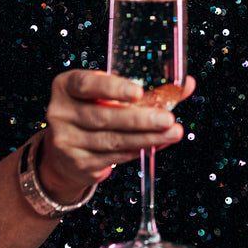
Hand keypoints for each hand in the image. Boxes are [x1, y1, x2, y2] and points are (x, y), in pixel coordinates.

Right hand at [37, 70, 195, 203]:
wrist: (66, 149)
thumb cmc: (95, 110)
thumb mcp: (110, 94)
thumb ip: (146, 88)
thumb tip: (186, 84)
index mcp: (67, 86)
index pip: (86, 85)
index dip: (112, 88)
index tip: (138, 92)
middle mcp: (60, 112)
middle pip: (103, 117)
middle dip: (139, 119)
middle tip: (167, 118)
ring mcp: (66, 140)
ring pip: (111, 140)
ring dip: (145, 137)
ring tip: (172, 133)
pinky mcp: (77, 162)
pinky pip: (113, 157)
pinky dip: (137, 150)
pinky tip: (154, 144)